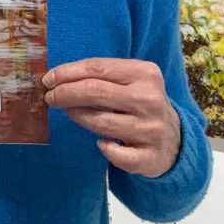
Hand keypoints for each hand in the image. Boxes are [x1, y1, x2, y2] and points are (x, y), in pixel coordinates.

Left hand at [43, 58, 180, 177]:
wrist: (175, 140)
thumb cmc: (140, 103)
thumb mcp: (130, 81)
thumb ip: (101, 76)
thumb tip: (57, 77)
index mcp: (145, 73)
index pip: (97, 68)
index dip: (67, 73)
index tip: (48, 79)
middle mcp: (150, 99)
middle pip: (95, 92)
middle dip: (65, 93)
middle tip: (50, 97)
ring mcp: (152, 129)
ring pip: (101, 122)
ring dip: (78, 116)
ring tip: (70, 112)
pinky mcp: (150, 156)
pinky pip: (117, 154)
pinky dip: (105, 149)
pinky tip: (101, 143)